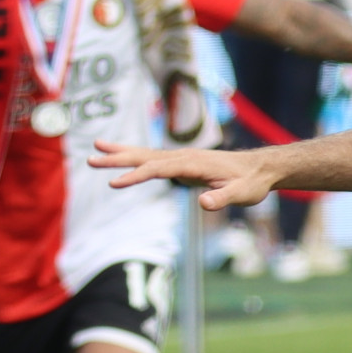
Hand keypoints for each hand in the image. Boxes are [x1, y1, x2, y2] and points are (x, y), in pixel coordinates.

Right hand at [92, 140, 274, 207]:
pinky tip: (120, 157)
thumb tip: (204, 203)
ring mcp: (182, 157)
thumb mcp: (242, 194)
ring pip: (146, 154)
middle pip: (145, 157)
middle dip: (118, 158)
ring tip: (94, 150)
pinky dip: (134, 156)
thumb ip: (223, 199)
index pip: (158, 169)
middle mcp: (184, 156)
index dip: (135, 176)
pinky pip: (153, 158)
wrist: (261, 168)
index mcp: (193, 164)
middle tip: (90, 159)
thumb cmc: (252, 183)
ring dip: (120, 153)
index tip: (114, 183)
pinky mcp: (182, 162)